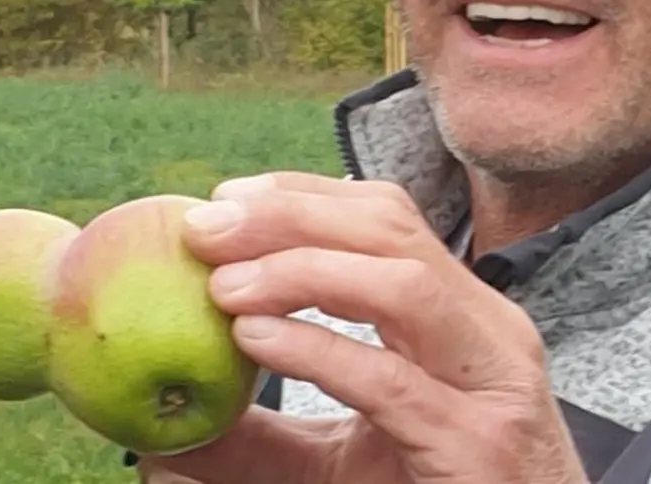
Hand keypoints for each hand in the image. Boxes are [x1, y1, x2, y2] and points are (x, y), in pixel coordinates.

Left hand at [136, 172, 589, 483]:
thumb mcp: (342, 464)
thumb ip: (264, 440)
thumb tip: (158, 436)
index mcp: (465, 316)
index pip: (389, 217)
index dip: (304, 194)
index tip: (224, 200)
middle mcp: (489, 333)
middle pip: (392, 230)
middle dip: (291, 214)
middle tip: (205, 226)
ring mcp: (493, 384)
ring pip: (403, 285)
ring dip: (303, 270)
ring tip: (224, 286)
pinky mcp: (477, 443)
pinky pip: (391, 380)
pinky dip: (317, 350)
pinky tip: (257, 341)